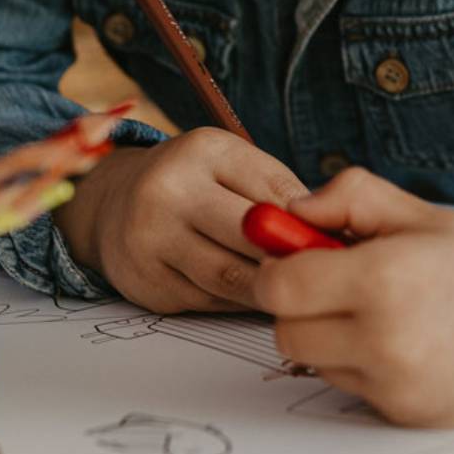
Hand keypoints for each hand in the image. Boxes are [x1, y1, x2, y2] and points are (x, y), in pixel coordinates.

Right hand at [51, 128, 308, 312]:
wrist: (115, 203)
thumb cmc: (193, 181)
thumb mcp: (232, 164)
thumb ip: (278, 190)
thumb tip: (333, 233)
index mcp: (203, 151)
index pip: (273, 192)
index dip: (311, 224)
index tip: (338, 245)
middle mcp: (168, 190)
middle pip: (249, 238)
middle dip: (291, 260)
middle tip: (324, 277)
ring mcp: (150, 238)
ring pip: (229, 277)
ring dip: (269, 288)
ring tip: (297, 291)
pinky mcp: (145, 282)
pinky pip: (208, 300)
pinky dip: (237, 302)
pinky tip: (254, 297)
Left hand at [252, 169, 453, 427]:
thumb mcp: (418, 212)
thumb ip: (346, 198)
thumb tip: (290, 214)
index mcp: (382, 277)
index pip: (279, 287)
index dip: (276, 270)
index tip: (292, 259)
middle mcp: (384, 339)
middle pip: (286, 333)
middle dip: (298, 306)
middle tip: (335, 285)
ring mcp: (395, 386)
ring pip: (316, 364)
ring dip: (330, 339)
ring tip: (382, 312)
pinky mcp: (406, 416)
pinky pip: (353, 388)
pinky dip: (363, 367)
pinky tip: (407, 344)